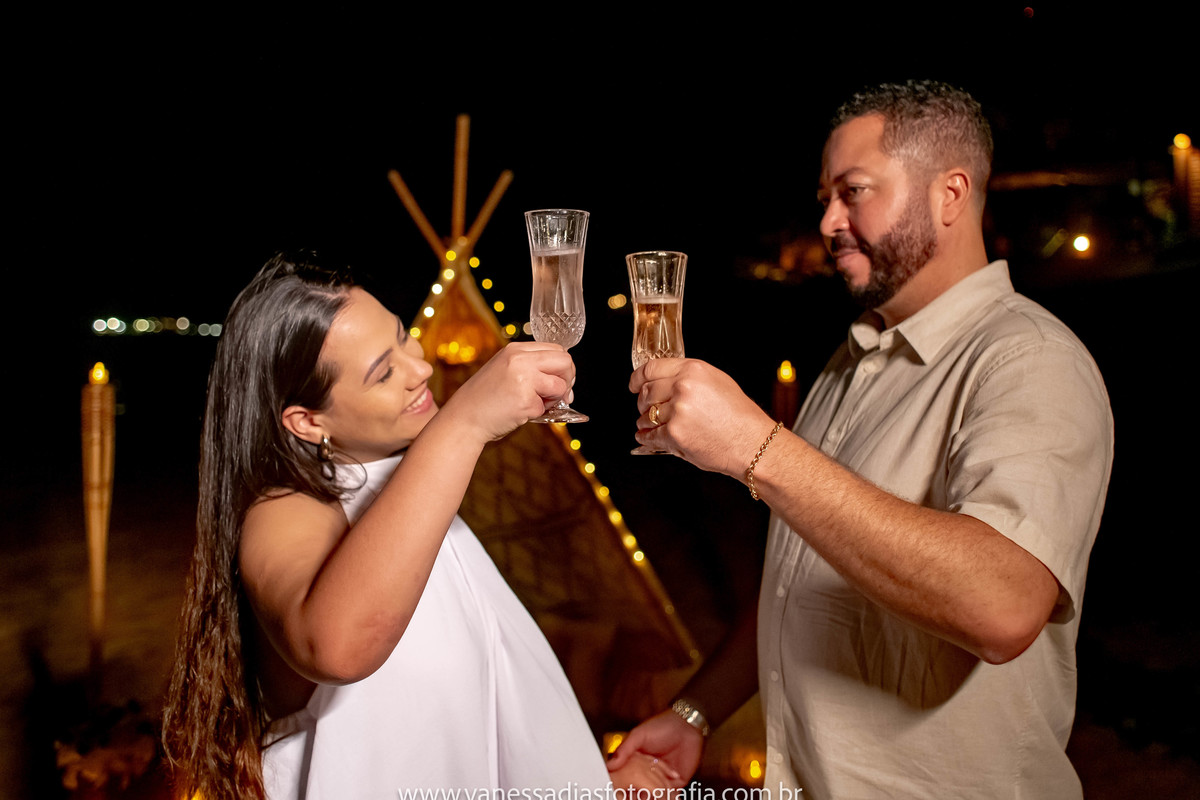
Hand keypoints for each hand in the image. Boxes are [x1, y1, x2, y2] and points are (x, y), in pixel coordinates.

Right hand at [443, 342, 575, 441]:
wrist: (464, 418)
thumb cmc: (486, 398)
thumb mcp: (505, 369)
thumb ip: (531, 367)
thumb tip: (564, 377)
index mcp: (516, 350)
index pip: (556, 349)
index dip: (563, 367)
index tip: (559, 381)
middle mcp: (520, 360)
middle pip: (565, 361)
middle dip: (568, 379)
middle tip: (561, 395)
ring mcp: (523, 379)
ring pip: (561, 385)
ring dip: (554, 399)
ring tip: (536, 405)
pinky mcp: (525, 401)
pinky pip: (546, 408)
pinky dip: (538, 414)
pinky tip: (520, 413)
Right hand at [606, 709, 702, 788]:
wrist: (686, 725)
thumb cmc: (662, 726)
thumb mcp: (639, 735)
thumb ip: (624, 750)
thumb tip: (609, 765)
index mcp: (639, 761)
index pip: (628, 777)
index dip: (624, 785)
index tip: (618, 791)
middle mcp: (650, 771)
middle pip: (641, 788)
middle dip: (638, 794)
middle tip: (633, 795)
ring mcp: (664, 777)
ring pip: (655, 794)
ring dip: (651, 797)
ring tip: (646, 797)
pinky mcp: (678, 781)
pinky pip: (671, 794)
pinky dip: (667, 797)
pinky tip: (660, 797)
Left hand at [630, 358, 774, 476]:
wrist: (752, 443)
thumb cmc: (740, 416)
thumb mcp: (717, 382)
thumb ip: (689, 378)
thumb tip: (664, 381)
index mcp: (693, 370)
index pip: (652, 368)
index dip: (638, 378)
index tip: (634, 384)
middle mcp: (683, 387)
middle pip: (646, 392)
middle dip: (642, 402)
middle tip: (645, 408)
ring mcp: (677, 411)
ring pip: (646, 415)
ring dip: (645, 421)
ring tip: (649, 425)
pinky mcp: (675, 434)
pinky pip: (651, 435)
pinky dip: (646, 438)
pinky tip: (646, 437)